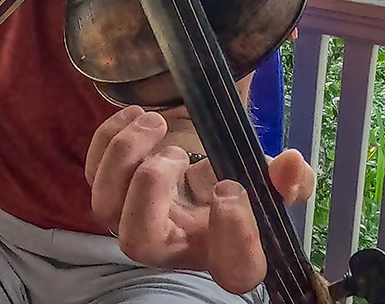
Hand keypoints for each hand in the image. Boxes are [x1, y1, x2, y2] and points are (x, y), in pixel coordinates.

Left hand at [86, 106, 314, 294]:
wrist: (202, 145)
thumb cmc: (234, 168)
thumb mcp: (265, 172)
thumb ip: (287, 177)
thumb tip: (292, 164)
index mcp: (221, 246)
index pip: (234, 269)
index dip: (235, 234)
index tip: (232, 185)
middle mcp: (172, 240)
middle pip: (139, 242)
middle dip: (151, 190)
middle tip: (178, 153)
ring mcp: (132, 214)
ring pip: (104, 206)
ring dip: (126, 156)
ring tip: (157, 121)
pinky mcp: (108, 185)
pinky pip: (92, 168)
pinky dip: (108, 136)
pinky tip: (137, 114)